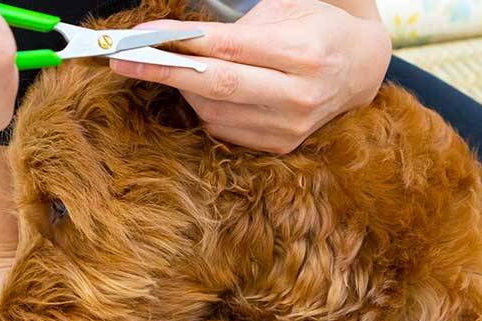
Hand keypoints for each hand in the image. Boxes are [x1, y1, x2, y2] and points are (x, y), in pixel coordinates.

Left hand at [110, 0, 391, 153]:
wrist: (359, 68)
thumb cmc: (316, 28)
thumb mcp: (286, 9)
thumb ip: (235, 27)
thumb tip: (177, 40)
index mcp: (305, 53)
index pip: (227, 47)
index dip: (178, 41)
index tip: (139, 36)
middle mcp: (301, 95)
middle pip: (216, 86)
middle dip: (162, 71)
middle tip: (122, 61)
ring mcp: (292, 127)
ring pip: (214, 110)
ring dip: (181, 87)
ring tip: (164, 66)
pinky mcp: (282, 145)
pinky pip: (224, 128)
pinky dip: (202, 106)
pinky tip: (198, 88)